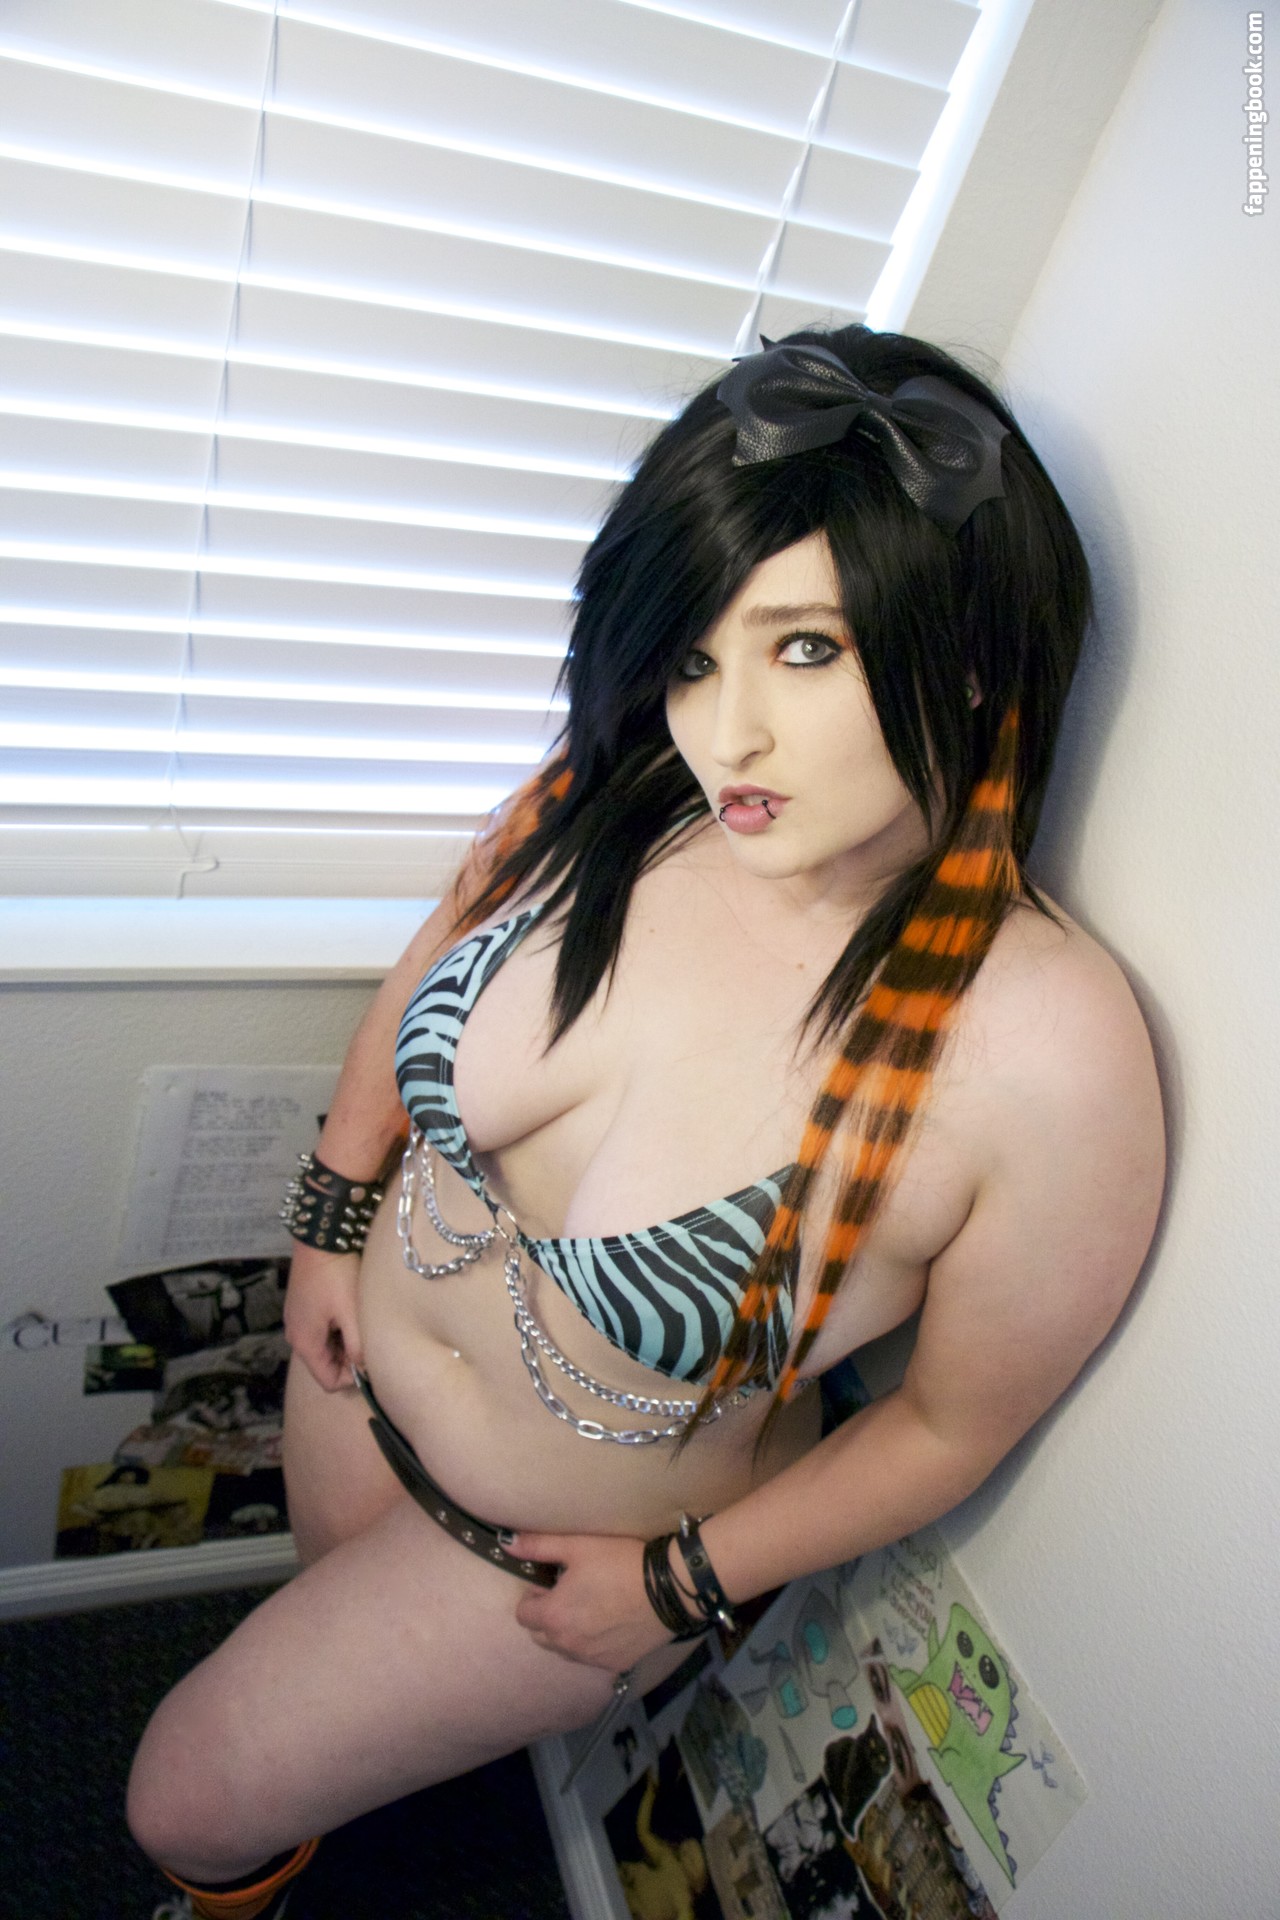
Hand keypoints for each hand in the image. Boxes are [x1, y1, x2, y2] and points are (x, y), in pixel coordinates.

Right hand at [282, 1244, 363, 1390]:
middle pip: (325, 1365)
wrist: (320, 1239)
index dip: (352, 1379)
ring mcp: (296, 1321)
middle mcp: (295, 1336)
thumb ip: (357, 1347)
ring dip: (344, 1343)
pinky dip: (336, 1330)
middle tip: (369, 1340)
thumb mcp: (352, 1314)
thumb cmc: (336, 1275)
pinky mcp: (301, 1308)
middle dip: (348, 1360)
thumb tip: (364, 1369)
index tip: (371, 1361)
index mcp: (305, 1342)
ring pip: (324, 1348)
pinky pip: (320, 1332)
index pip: (328, 1381)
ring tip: (360, 1324)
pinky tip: (350, 1313)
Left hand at [511, 1530, 677, 1672]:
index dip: (535, 1596)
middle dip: (548, 1616)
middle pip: (541, 1635)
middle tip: (573, 1592)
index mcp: (553, 1617)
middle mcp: (567, 1645)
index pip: (523, 1614)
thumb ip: (538, 1546)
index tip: (554, 1582)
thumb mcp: (577, 1546)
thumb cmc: (619, 1563)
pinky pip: (591, 1657)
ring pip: (565, 1648)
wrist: (668, 1589)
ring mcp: (591, 1659)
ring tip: (593, 1606)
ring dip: (569, 1631)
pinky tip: (612, 1622)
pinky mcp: (614, 1665)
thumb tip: (505, 1542)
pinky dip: (593, 1643)